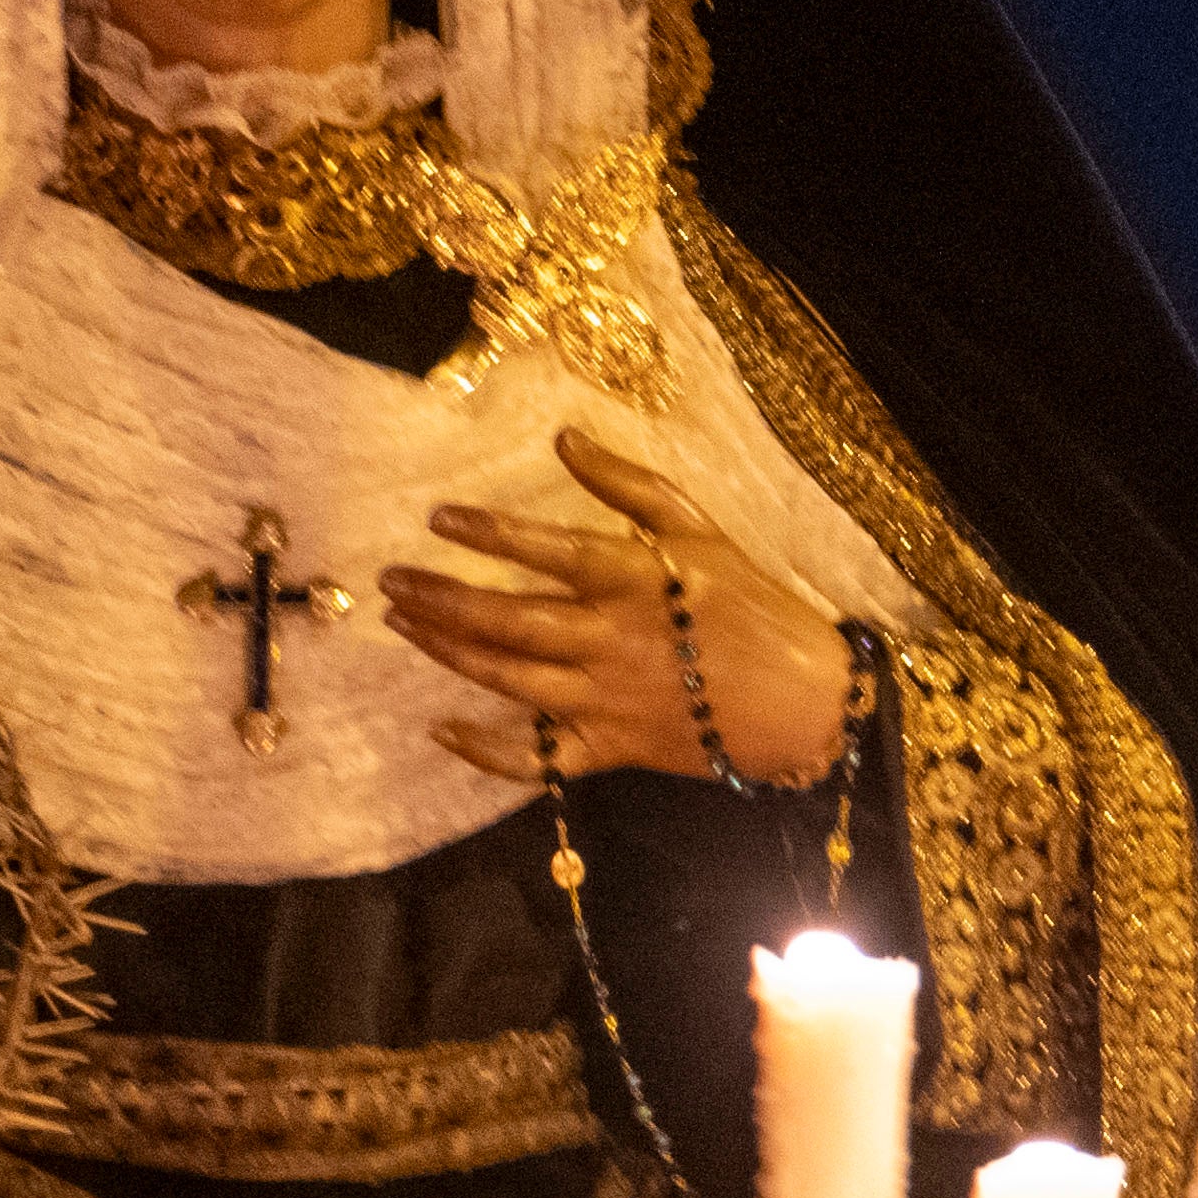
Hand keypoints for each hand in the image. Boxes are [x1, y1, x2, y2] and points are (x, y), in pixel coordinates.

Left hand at [379, 430, 852, 792]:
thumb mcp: (701, 530)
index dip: (488, 535)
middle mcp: (610, 640)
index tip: (437, 519)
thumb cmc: (754, 606)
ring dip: (448, 652)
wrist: (806, 701)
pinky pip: (536, 759)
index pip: (548, 551)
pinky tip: (442, 729)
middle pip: (509, 621)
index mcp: (635, 580)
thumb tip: (565, 439)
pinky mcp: (608, 749)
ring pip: (509, 678)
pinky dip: (485, 751)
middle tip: (392, 582)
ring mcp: (605, 699)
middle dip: (442, 600)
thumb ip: (630, 486)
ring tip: (404, 625)